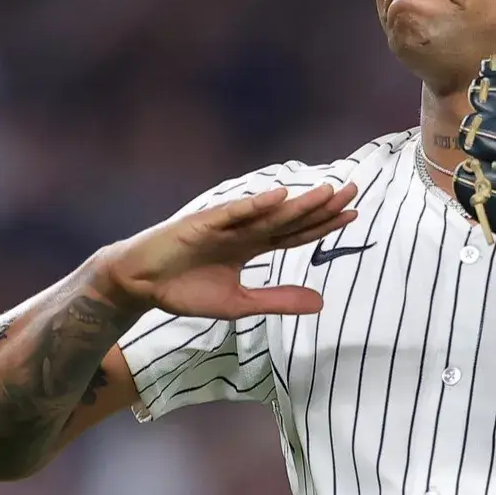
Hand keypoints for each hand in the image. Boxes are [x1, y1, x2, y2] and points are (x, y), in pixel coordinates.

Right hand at [92, 183, 359, 318]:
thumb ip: (279, 300)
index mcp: (252, 246)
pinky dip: (254, 205)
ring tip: (327, 192)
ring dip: (297, 203)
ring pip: (268, 212)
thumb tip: (322, 303)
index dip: (323, 224)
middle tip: (353, 191)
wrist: (142, 286)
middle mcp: (243, 230)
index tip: (352, 215)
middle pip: (289, 216)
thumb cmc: (186, 291)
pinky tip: (278, 196)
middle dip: (320, 205)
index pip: (295, 233)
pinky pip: (232, 213)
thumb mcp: (240, 304)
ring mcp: (224, 224)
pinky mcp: (201, 223)